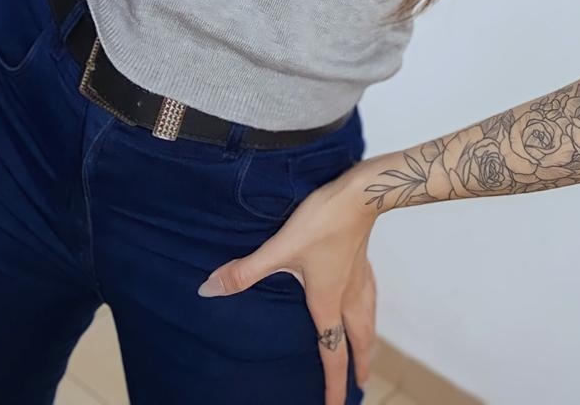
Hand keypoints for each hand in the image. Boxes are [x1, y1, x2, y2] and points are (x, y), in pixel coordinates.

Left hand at [197, 163, 379, 403]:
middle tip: (361, 384)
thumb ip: (245, 271)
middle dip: (359, 366)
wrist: (361, 194)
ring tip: (367, 351)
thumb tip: (210, 288)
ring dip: (368, 341)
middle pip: (358, 341)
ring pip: (368, 320)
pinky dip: (369, 311)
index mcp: (328, 302)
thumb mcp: (280, 248)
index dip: (335, 384)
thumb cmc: (322, 221)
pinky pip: (370, 297)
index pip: (333, 353)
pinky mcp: (363, 259)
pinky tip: (364, 300)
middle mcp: (348, 296)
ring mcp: (359, 278)